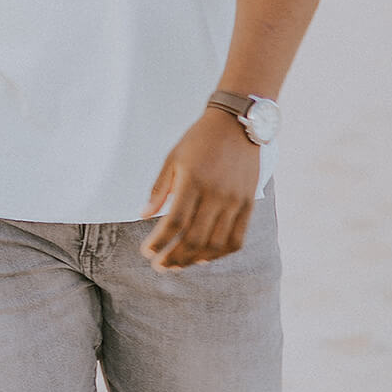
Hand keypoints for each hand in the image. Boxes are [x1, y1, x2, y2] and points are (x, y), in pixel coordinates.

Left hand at [140, 110, 260, 270]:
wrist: (236, 124)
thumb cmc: (199, 139)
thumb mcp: (173, 157)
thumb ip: (160, 188)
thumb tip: (143, 214)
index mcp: (193, 180)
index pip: (174, 222)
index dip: (159, 242)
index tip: (147, 252)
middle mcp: (215, 194)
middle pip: (194, 238)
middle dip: (174, 257)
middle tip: (160, 266)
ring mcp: (234, 201)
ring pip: (215, 244)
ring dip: (195, 260)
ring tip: (179, 265)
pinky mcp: (248, 205)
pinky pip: (236, 239)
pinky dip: (220, 254)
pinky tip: (205, 257)